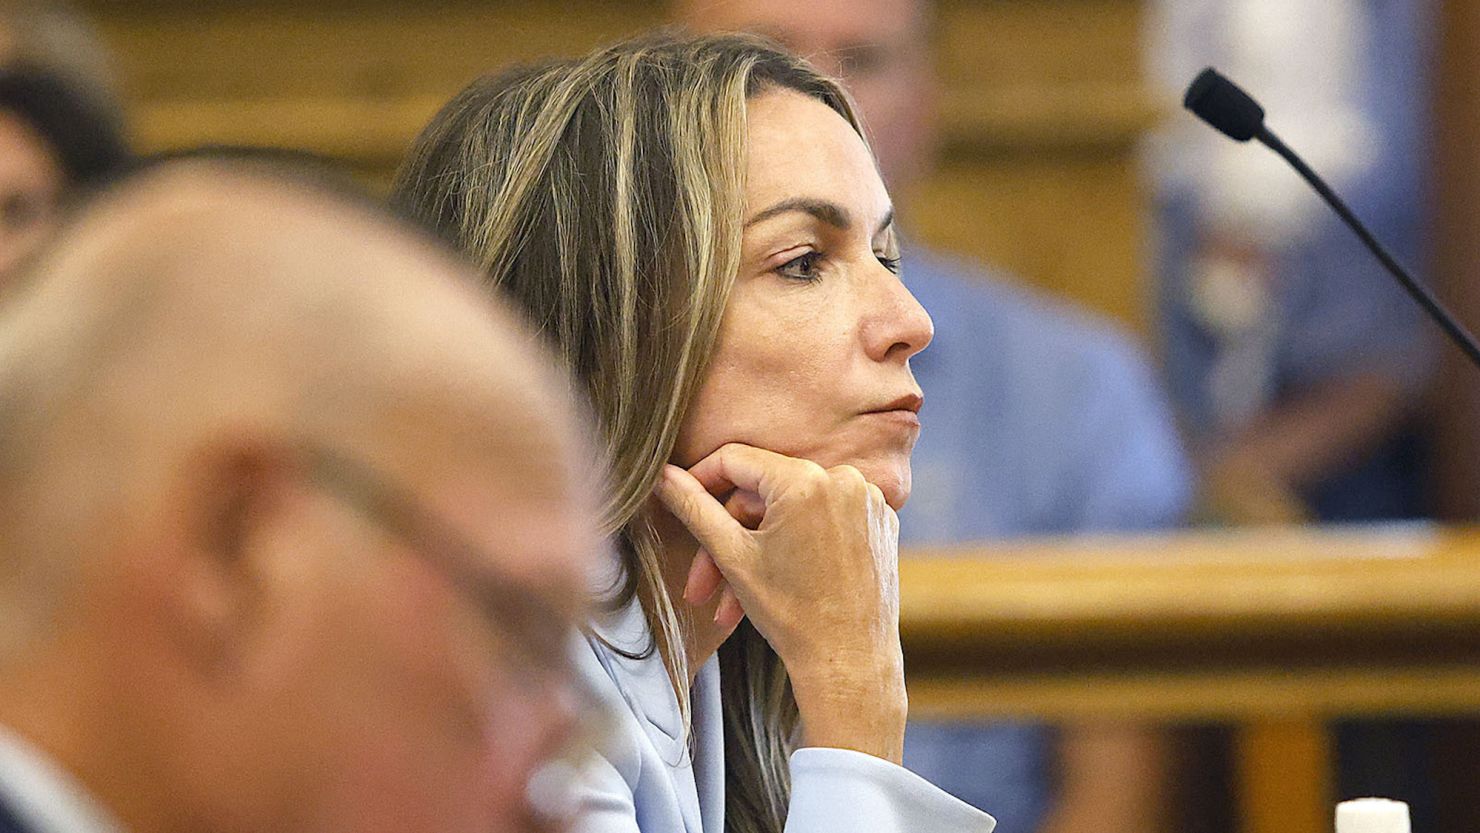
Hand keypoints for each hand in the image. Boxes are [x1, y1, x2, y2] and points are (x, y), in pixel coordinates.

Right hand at [655, 443, 906, 762]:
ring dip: (756, 551)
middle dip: (727, 539)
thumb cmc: (791, 616)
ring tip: (730, 604)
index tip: (678, 499)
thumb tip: (662, 475)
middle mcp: (843, 479)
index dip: (699, 479)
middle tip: (700, 586)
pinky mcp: (880, 522)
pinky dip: (795, 547)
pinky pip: (823, 520)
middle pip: (763, 494)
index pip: (735, 460)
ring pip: (790, 512)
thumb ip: (693, 507)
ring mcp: (867, 500)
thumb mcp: (732, 556)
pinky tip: (776, 586)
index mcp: (804, 481)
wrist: (850, 664)